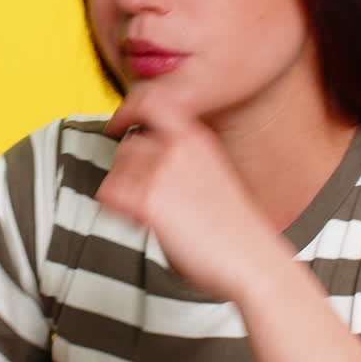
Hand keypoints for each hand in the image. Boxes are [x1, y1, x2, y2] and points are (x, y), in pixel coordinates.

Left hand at [97, 88, 275, 303]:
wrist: (251, 258)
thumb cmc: (238, 230)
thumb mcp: (216, 177)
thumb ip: (186, 163)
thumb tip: (155, 168)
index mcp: (197, 139)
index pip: (153, 103)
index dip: (132, 110)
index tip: (122, 125)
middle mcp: (178, 148)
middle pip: (129, 145)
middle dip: (130, 169)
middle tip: (145, 195)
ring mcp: (161, 171)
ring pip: (116, 170)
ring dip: (124, 191)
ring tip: (148, 213)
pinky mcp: (147, 199)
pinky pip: (108, 195)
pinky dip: (116, 210)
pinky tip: (139, 222)